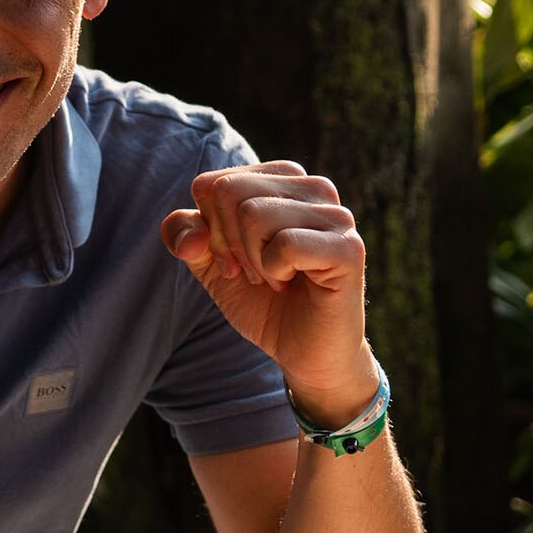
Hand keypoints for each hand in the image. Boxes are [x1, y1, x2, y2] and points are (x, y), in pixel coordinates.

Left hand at [160, 161, 379, 424]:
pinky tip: (293, 283)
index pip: (212, 184)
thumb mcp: (211, 266)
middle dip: (227, 244)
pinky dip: (274, 271)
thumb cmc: (263, 302)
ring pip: (254, 214)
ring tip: (276, 279)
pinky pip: (284, 243)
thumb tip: (190, 234)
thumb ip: (185, 237)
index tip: (233, 262)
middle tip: (253, 274)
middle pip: (230, 191)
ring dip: (253, 261)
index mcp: (282, 180)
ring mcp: (335, 215)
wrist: (305, 353)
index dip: (209, 231)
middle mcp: (314, 188)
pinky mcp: (348, 247)